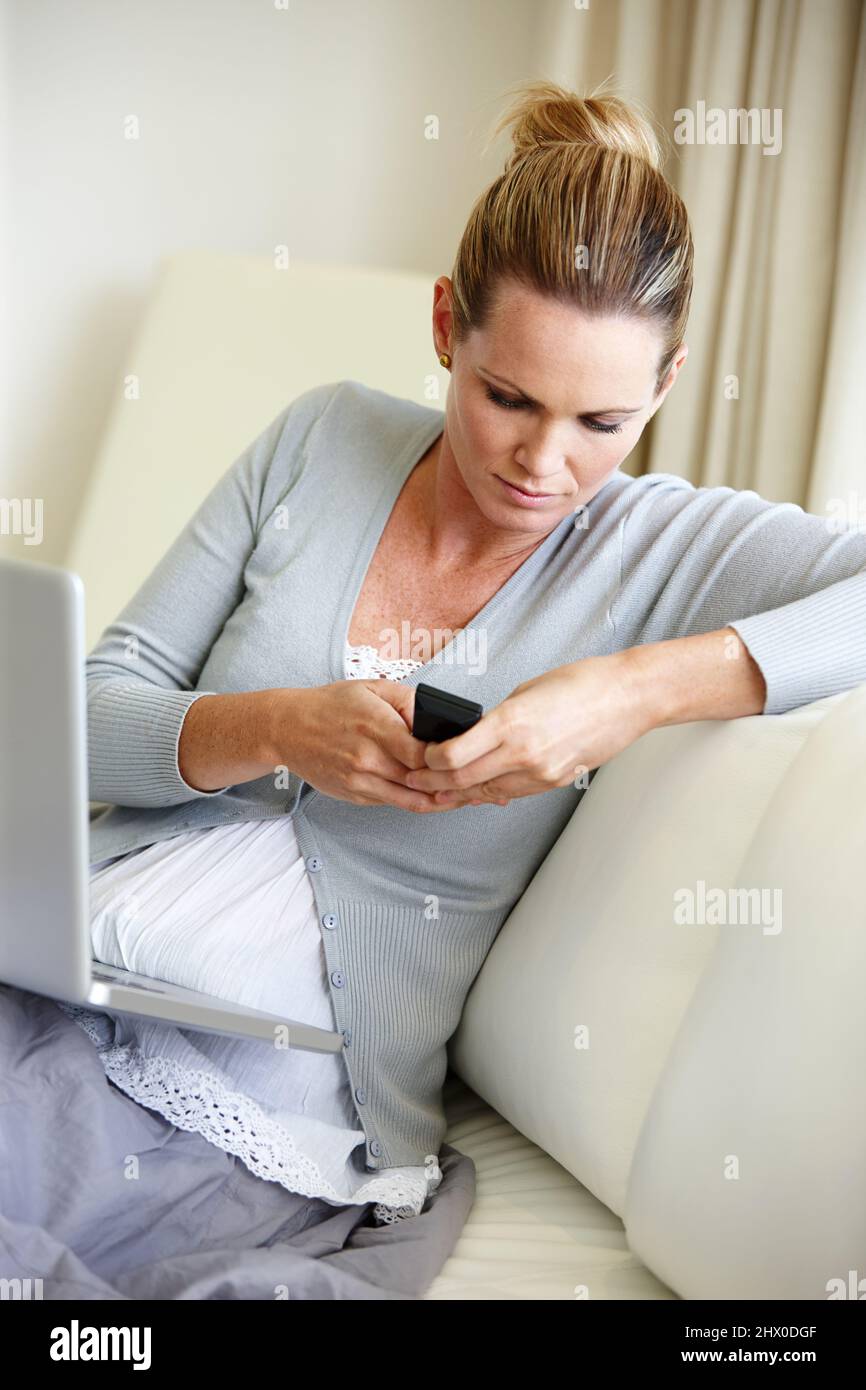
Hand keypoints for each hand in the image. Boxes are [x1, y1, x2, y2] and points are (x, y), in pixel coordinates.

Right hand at [267, 680, 456, 812]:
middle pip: (420, 783)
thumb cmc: (330, 705)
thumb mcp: (371, 688)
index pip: (423, 756)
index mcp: (375, 728)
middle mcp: (367, 759)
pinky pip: (389, 802)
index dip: (446, 761)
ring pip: (408, 801)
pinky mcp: (353, 795)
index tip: (461, 758)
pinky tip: (428, 796)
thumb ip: (408, 701)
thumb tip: (436, 718)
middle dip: (448, 785)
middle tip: (473, 784)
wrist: (287, 728)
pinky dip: (410, 800)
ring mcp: (358, 781)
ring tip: (458, 796)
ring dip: (435, 801)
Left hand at [403, 653, 652, 806]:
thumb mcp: (526, 692)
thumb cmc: (580, 684)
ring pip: (485, 792)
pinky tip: (476, 789)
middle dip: (433, 782)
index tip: (419, 756)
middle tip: (416, 780)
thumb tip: (471, 737)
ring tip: (438, 790)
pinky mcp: (554, 782)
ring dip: (459, 792)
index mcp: (510, 724)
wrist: (626, 698)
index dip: (428, 761)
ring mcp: (540, 772)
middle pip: (461, 780)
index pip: (452, 756)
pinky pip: (512, 793)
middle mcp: (523, 753)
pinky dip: (490, 791)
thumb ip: (496, 719)